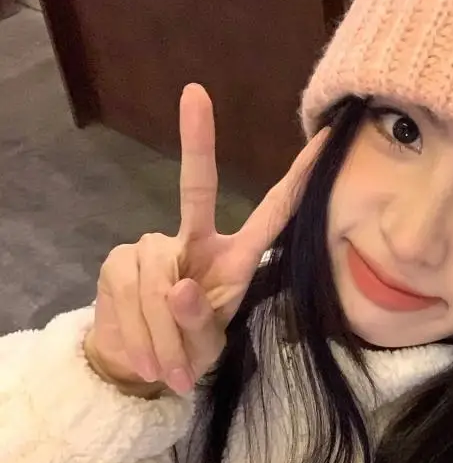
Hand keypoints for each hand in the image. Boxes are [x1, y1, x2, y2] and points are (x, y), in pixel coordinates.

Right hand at [84, 83, 329, 396]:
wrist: (135, 365)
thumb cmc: (186, 350)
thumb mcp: (205, 346)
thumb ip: (198, 322)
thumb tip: (179, 287)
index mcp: (235, 258)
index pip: (272, 213)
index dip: (297, 179)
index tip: (324, 139)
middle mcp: (196, 239)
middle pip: (196, 189)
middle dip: (198, 141)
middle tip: (195, 94)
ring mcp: (153, 244)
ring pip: (159, 275)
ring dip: (161, 333)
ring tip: (168, 368)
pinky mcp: (117, 259)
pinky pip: (129, 292)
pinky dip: (138, 334)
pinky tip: (145, 357)